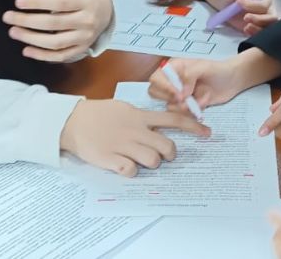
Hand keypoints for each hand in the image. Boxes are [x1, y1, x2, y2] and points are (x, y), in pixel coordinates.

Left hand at [3, 0, 113, 61]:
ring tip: (13, 32)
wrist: (105, 9)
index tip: (18, 2)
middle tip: (8, 17)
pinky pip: (60, 56)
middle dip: (27, 21)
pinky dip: (42, 56)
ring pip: (56, 42)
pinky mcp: (82, 49)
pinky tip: (26, 50)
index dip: (38, 3)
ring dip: (31, 39)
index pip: (59, 3)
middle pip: (54, 23)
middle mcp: (87, 20)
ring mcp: (85, 37)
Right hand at [60, 99, 210, 176]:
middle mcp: (135, 131)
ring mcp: (124, 145)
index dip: (193, 127)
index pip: (173, 120)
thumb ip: (142, 116)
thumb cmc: (99, 114)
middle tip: (165, 156)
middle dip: (170, 154)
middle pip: (166, 147)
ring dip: (152, 164)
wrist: (73, 121)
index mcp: (140, 116)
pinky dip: (132, 172)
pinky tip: (125, 166)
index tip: (207, 133)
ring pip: (152, 161)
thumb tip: (160, 123)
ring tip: (141, 161)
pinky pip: (131, 171)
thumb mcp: (124, 108)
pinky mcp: (111, 159)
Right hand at [147, 50, 280, 113]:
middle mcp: (172, 82)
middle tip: (185, 99)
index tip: (177, 93)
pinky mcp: (188, 107)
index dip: (163, 87)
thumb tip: (181, 94)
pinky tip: (203, 106)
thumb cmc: (218, 69)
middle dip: (170, 99)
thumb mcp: (204, 67)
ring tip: (197, 103)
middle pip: (156, 93)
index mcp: (173, 68)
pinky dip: (192, 113)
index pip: (156, 78)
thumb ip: (190, 76)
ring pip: (169, 107)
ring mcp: (179, 95)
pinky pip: (182, 114)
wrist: (233, 80)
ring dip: (183, 108)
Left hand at [218, 0, 277, 35]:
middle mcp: (268, 10)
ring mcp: (263, 21)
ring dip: (258, 28)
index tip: (239, 2)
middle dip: (259, 19)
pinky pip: (260, 34)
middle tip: (245, 17)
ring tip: (246, 27)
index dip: (253, 5)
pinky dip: (254, 34)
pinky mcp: (256, 28)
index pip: (265, 4)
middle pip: (271, 18)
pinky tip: (245, 30)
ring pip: (268, 28)